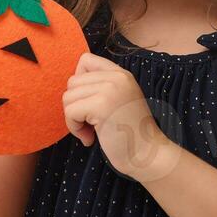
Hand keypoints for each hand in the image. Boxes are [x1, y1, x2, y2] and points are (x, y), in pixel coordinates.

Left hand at [62, 53, 174, 181]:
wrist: (148, 156)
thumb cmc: (130, 135)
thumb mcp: (118, 101)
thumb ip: (100, 88)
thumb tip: (69, 87)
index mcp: (122, 74)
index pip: (86, 60)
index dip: (79, 82)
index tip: (89, 103)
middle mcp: (117, 77)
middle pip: (72, 82)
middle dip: (75, 106)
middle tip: (91, 124)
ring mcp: (110, 89)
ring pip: (68, 97)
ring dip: (74, 119)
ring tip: (92, 132)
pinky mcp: (101, 105)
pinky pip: (70, 111)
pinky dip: (74, 128)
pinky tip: (90, 138)